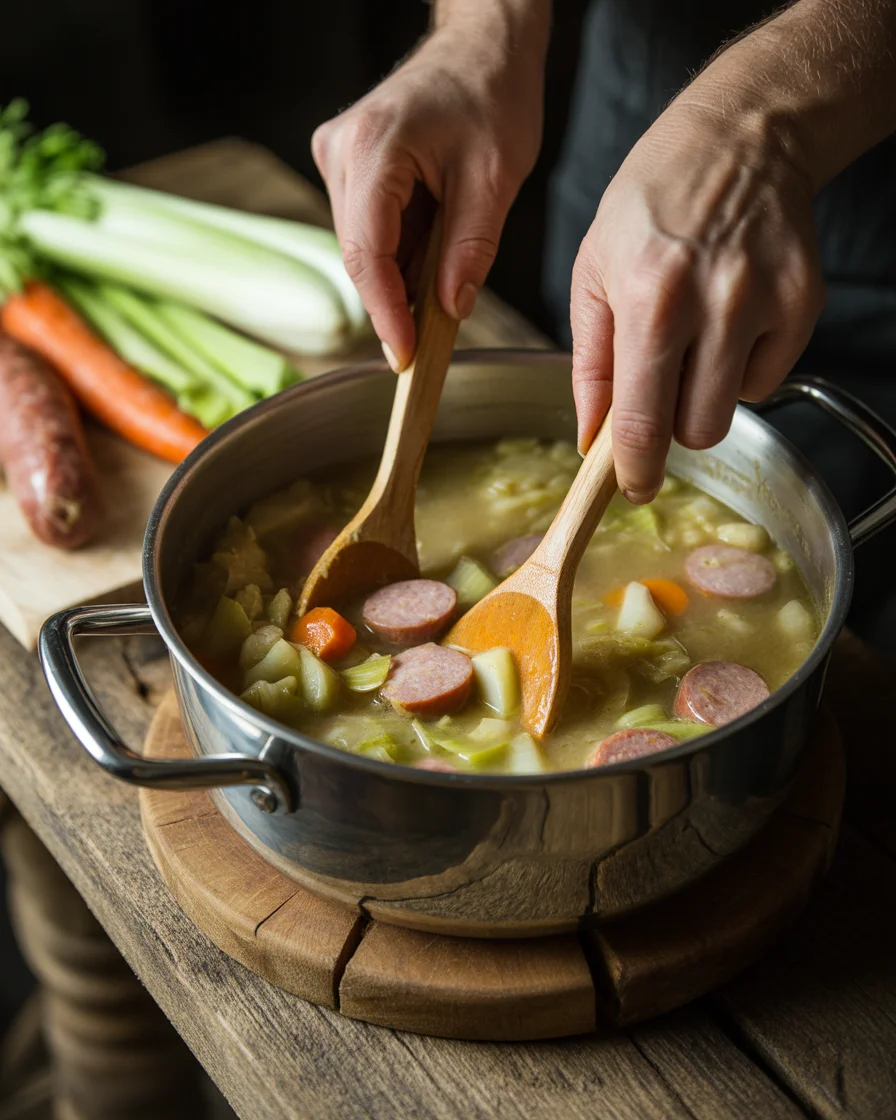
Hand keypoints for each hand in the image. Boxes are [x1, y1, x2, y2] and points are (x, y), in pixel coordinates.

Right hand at [312, 26, 544, 369]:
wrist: (482, 41)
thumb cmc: (493, 93)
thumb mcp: (495, 178)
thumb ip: (470, 249)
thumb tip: (449, 310)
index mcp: (374, 148)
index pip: (367, 253)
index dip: (385, 314)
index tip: (404, 358)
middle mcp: (342, 151)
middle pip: (359, 254)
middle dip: (393, 302)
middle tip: (429, 344)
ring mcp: (338, 157)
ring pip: (362, 246)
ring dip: (399, 276)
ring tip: (442, 283)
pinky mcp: (347, 165)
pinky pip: (368, 229)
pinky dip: (398, 253)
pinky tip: (430, 253)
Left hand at [571, 99, 824, 502]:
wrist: (737, 139)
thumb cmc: (651, 202)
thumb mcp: (593, 273)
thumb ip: (591, 363)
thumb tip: (594, 437)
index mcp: (650, 298)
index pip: (644, 420)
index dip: (636, 469)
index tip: (633, 486)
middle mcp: (715, 303)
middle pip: (697, 429)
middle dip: (670, 428)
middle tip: (657, 391)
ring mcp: (767, 302)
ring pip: (732, 410)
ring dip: (703, 398)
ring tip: (691, 343)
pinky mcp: (804, 303)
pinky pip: (766, 377)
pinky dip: (741, 367)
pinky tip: (727, 320)